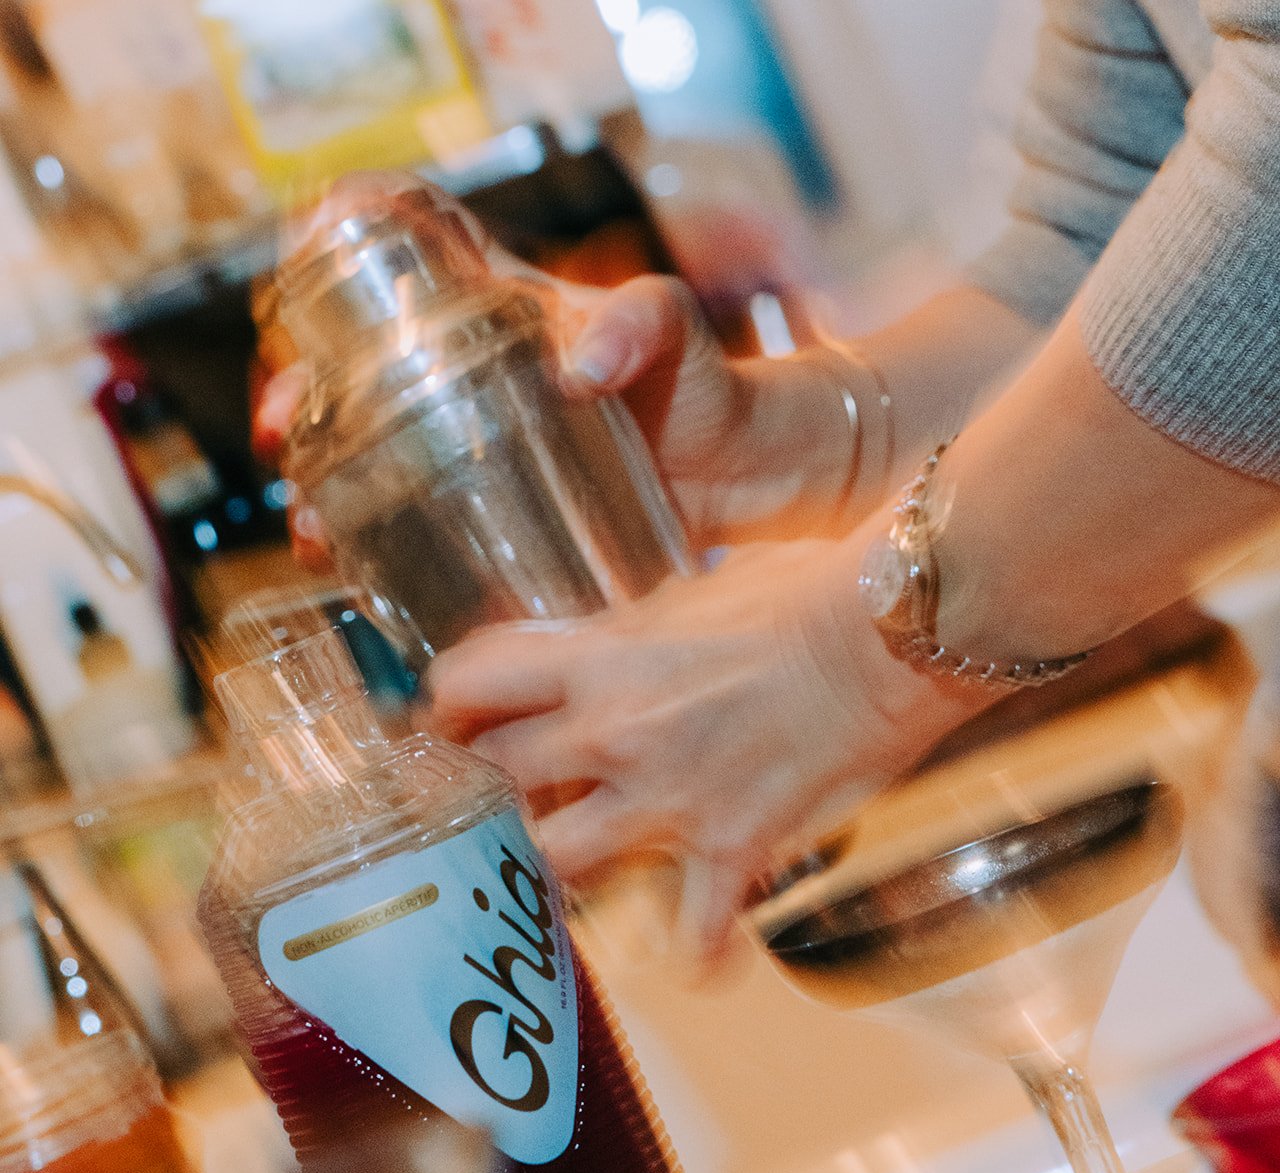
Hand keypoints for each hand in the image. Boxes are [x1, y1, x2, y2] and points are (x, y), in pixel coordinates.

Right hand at [251, 174, 859, 565]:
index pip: (405, 250)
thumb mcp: (671, 332)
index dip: (343, 238)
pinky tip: (357, 575)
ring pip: (372, 458)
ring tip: (311, 531)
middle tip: (283, 434)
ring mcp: (482, 452)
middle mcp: (473, 380)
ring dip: (323, 489)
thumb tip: (578, 365)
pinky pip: (424, 528)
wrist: (750, 475)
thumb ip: (638, 325)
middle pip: (356, 373)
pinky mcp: (502, 517)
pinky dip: (379, 549)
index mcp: (500, 313)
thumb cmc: (709, 385)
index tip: (299, 259)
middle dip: (299, 397)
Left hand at [428, 539, 983, 953]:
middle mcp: (615, 734)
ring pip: (556, 860)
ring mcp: (668, 799)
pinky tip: (698, 963)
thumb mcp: (691, 589)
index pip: (471, 679)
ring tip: (568, 862)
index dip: (445, 701)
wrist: (888, 636)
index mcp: (600, 659)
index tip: (449, 715)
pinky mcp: (730, 847)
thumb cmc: (802, 591)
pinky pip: (695, 932)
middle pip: (495, 775)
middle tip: (496, 791)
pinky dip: (695, 955)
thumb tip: (611, 643)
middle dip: (484, 784)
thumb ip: (632, 630)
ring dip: (553, 866)